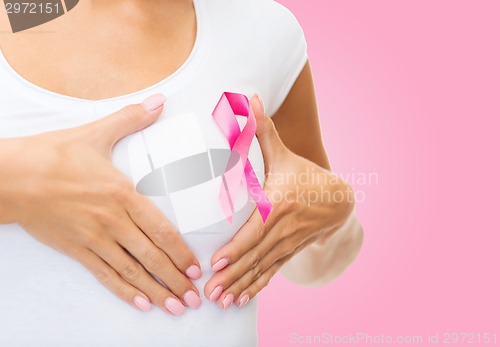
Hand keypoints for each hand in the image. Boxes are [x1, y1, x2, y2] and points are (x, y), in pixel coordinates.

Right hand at [0, 95, 201, 314]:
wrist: (12, 175)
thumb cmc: (55, 154)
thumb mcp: (97, 132)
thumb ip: (133, 118)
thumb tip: (160, 100)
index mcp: (123, 194)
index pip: (161, 230)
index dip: (181, 252)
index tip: (197, 268)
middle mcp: (112, 221)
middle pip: (151, 256)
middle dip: (176, 279)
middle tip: (195, 298)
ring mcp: (93, 238)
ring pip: (131, 272)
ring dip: (157, 291)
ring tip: (176, 307)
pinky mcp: (76, 249)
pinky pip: (104, 275)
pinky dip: (124, 292)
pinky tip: (141, 304)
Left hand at [204, 95, 353, 308]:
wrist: (338, 201)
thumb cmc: (304, 176)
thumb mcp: (284, 154)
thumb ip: (263, 130)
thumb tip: (249, 98)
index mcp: (279, 205)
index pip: (254, 230)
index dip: (236, 248)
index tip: (215, 262)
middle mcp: (282, 229)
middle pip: (254, 256)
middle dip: (231, 275)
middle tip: (208, 291)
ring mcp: (286, 244)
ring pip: (260, 269)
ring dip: (239, 287)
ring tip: (220, 302)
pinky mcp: (287, 253)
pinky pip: (269, 274)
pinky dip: (254, 288)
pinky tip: (239, 301)